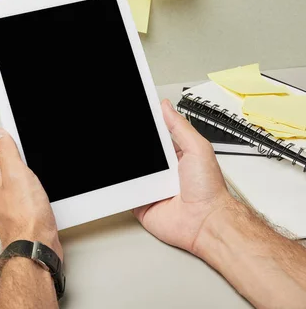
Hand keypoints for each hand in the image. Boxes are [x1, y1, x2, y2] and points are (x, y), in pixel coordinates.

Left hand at [0, 128, 62, 260]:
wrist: (37, 248)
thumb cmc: (25, 218)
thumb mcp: (16, 173)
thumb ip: (6, 151)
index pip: (7, 159)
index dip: (22, 160)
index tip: (29, 167)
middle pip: (18, 174)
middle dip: (31, 177)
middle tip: (35, 186)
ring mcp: (10, 210)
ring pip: (28, 190)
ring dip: (38, 192)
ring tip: (40, 199)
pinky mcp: (24, 219)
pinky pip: (34, 203)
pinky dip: (42, 203)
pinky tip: (44, 208)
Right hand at [133, 100, 234, 253]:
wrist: (205, 222)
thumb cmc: (209, 190)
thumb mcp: (198, 149)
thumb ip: (180, 127)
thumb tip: (166, 107)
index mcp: (175, 155)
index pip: (154, 135)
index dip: (145, 126)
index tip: (135, 114)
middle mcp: (163, 170)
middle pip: (141, 153)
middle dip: (133, 148)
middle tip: (123, 137)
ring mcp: (151, 186)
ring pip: (130, 171)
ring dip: (128, 168)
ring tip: (133, 166)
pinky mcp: (141, 202)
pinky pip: (126, 191)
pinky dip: (121, 186)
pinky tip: (125, 179)